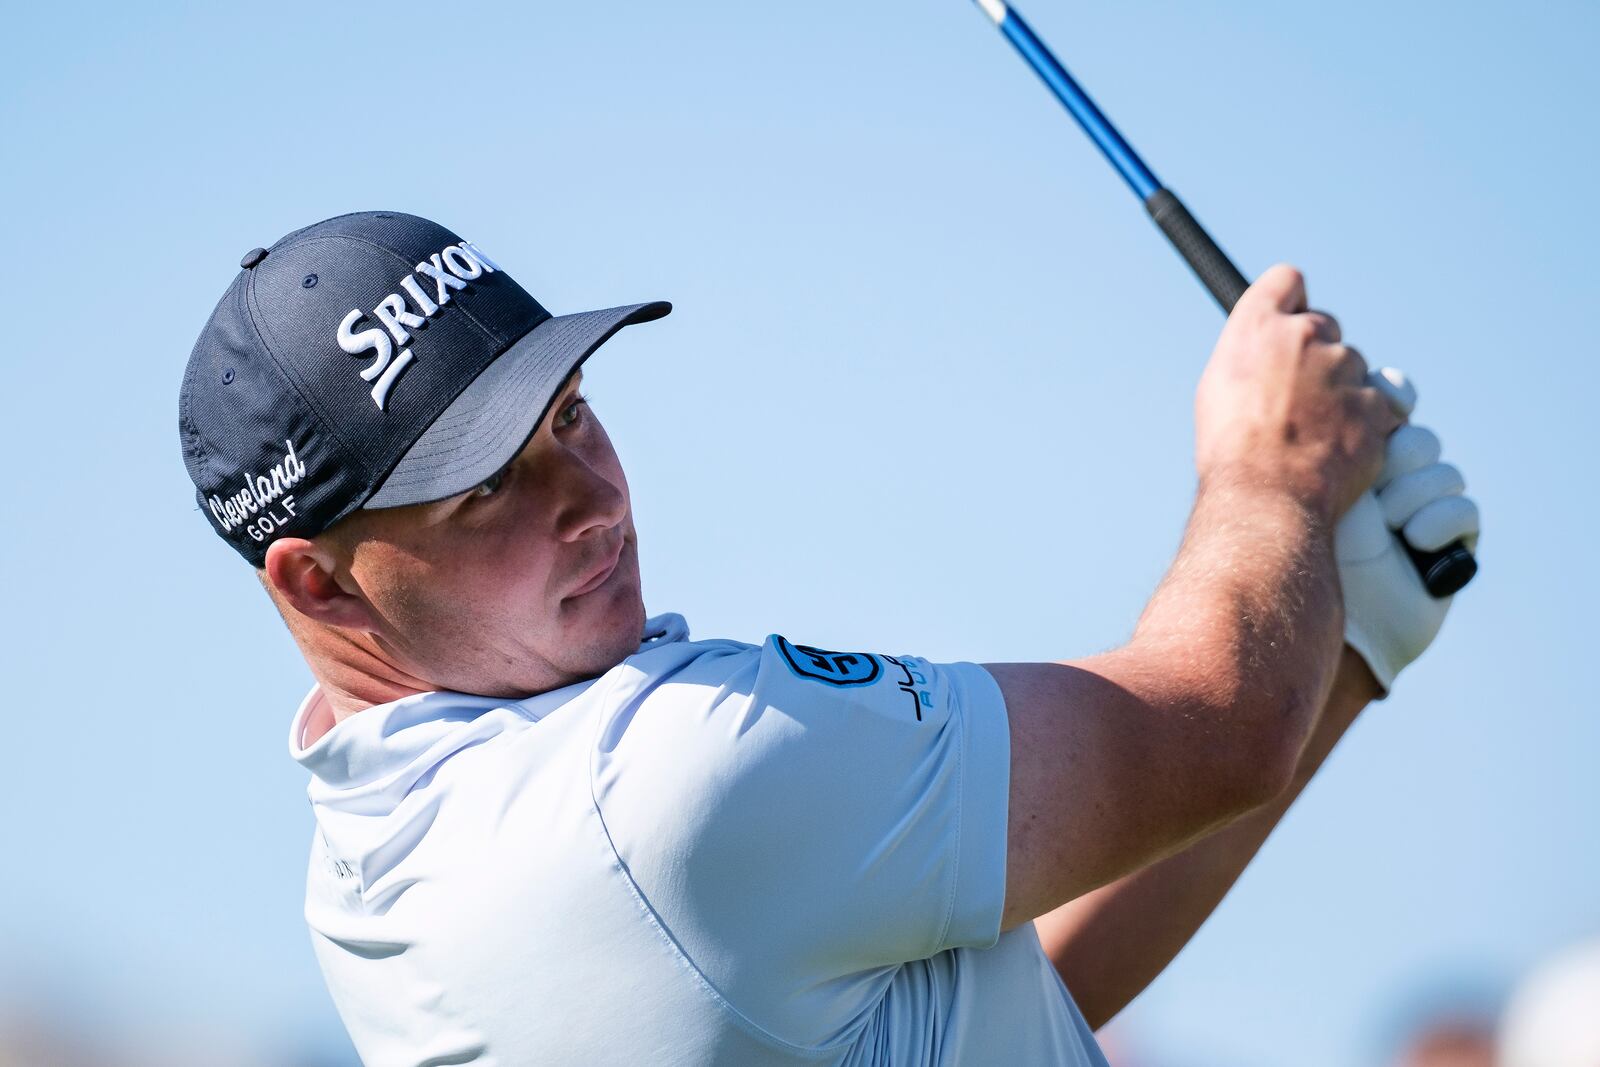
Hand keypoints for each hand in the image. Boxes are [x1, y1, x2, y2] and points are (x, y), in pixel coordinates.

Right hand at [1194, 264, 1403, 521]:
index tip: (1289, 324)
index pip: (1287, 281)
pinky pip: (1377, 408)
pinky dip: (1362, 426)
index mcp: (1258, 326)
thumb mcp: (1218, 389)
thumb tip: (1267, 352)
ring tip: (1310, 436)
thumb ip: (1250, 355)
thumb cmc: (1231, 450)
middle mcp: (1305, 335)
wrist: (1266, 496)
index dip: (1290, 303)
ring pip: (1353, 369)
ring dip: (1341, 393)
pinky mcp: (1376, 405)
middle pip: (1324, 327)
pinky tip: (1334, 452)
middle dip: (1316, 355)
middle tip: (1296, 398)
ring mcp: (1346, 369)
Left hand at [1335, 369, 1480, 695]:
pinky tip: (1413, 544)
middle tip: (1368, 494)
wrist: (1319, 607)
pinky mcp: (1449, 544)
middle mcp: (1384, 481)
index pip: (1390, 404)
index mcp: (1347, 458)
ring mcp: (1418, 511)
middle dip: (1397, 461)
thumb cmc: (1300, 542)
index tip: (1388, 407)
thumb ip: (1333, 430)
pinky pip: (1464, 507)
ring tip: (1385, 529)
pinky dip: (1438, 522)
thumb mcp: (1310, 477)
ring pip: (1444, 472)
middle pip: (1419, 438)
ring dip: (1412, 498)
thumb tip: (1372, 383)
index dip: (1393, 402)